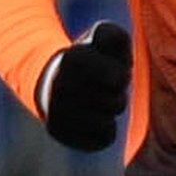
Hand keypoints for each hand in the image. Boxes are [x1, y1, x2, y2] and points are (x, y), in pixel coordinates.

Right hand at [38, 21, 130, 151]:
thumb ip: (114, 36)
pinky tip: (90, 117)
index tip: (113, 71)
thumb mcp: (104, 38)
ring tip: (96, 99)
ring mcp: (56, 111)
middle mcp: (60, 86)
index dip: (121, 76)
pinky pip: (101, 140)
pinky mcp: (59, 133)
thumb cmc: (92, 58)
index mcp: (73, 58)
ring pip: (108, 121)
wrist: (53, 81)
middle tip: (102, 86)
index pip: (118, 78)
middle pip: (118, 103)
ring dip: (109, 112)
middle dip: (117, 95)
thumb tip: (109, 50)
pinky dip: (103, 130)